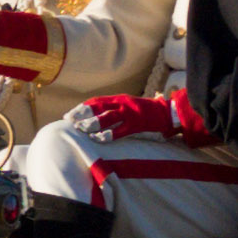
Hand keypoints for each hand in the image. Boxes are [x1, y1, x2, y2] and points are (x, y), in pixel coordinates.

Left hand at [75, 89, 216, 146]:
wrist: (166, 113)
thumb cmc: (144, 111)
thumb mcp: (127, 105)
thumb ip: (113, 109)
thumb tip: (93, 116)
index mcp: (119, 98)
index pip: (96, 101)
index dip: (82, 108)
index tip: (70, 114)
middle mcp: (122, 104)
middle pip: (99, 107)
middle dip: (83, 114)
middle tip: (71, 121)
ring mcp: (130, 113)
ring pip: (108, 117)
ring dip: (93, 124)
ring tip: (82, 129)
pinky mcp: (137, 124)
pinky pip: (121, 130)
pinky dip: (109, 135)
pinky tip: (99, 139)